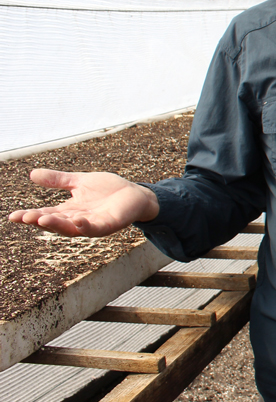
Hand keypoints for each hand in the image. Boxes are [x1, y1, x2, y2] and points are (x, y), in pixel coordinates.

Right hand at [8, 169, 158, 236]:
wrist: (136, 194)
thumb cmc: (108, 190)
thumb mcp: (80, 182)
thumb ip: (58, 180)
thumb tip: (32, 174)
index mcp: (70, 211)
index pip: (46, 214)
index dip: (30, 215)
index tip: (13, 216)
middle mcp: (79, 220)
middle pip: (56, 223)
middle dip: (39, 221)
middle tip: (24, 217)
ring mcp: (94, 224)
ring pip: (72, 228)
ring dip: (58, 225)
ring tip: (42, 219)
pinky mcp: (110, 224)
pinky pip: (96, 228)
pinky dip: (86, 226)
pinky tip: (78, 221)